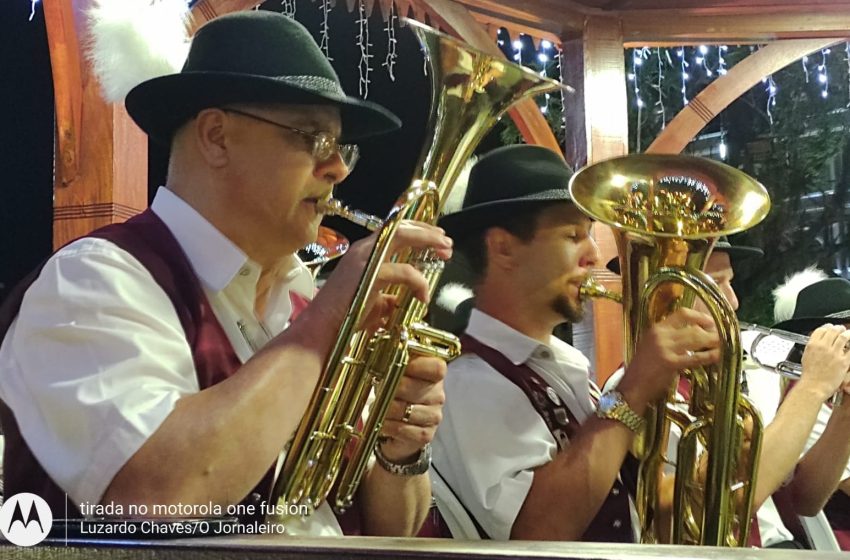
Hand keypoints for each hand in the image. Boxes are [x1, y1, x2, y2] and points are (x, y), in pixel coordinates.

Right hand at [312, 220, 452, 329]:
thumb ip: (389, 295)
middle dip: (428, 232)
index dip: (419, 232)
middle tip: (447, 243)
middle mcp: (364, 248)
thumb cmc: (344, 317)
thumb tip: (404, 299)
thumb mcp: (373, 302)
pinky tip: (424, 296)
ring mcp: (365, 258)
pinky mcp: (370, 273)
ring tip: (445, 251)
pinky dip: (419, 281)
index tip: (439, 240)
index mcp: (365, 252)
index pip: (394, 230)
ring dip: (427, 241)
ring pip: (402, 236)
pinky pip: (404, 271)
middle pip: (401, 227)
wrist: (322, 329)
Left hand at [379, 356, 446, 462]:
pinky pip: (403, 429)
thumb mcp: (397, 373)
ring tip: (378, 407)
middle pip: (416, 388)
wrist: (400, 426)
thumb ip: (395, 360)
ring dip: (387, 409)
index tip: (399, 364)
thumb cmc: (397, 394)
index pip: (437, 367)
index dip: (417, 365)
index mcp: (435, 376)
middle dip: (392, 388)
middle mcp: (438, 395)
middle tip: (380, 388)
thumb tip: (381, 347)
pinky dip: (388, 425)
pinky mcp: (425, 435)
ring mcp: (434, 416)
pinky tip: (383, 422)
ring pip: (406, 410)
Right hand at [621, 307, 720, 407]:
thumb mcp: (652, 346)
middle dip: (711, 331)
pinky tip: (717, 356)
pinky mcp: (671, 364)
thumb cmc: (643, 369)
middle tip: (721, 336)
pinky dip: (709, 356)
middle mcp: (660, 335)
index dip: (700, 316)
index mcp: (656, 329)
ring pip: (696, 339)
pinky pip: (695, 357)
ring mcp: (665, 349)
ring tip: (722, 344)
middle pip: (693, 327)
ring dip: (713, 341)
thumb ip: (668, 338)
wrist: (632, 386)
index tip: (711, 322)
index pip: (682, 314)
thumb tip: (693, 333)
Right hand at [799, 324, 849, 400]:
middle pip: (833, 331)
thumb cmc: (810, 375)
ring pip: (844, 337)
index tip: (830, 327)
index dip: (827, 327)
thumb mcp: (806, 357)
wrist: (814, 386)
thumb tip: (817, 343)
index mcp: (812, 345)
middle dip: (838, 328)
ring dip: (847, 333)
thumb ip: (812, 347)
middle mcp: (823, 347)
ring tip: (848, 334)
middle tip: (841, 329)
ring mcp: (834, 353)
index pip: (821, 329)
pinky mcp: (843, 361)